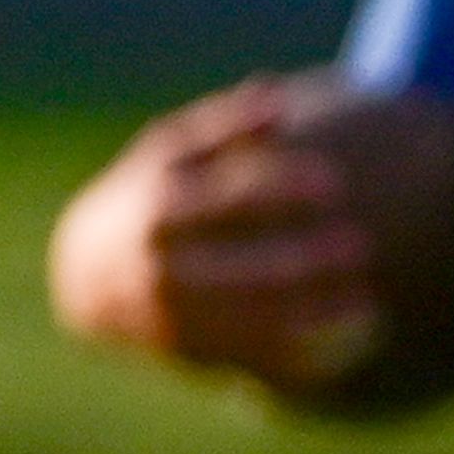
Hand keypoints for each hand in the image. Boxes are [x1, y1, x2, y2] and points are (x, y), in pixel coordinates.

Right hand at [44, 77, 385, 394]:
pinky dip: (303, 349)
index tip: (335, 182)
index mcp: (158, 212)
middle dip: (297, 262)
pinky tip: (355, 327)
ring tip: (366, 294)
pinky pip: (252, 356)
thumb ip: (222, 127)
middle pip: (235, 270)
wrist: (87, 275)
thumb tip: (273, 97)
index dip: (278, 190)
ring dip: (308, 312)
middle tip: (361, 244)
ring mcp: (174, 319)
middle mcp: (161, 271)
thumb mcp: (168, 153)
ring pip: (246, 322)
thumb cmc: (148, 195)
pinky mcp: (191, 352)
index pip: (222, 200)